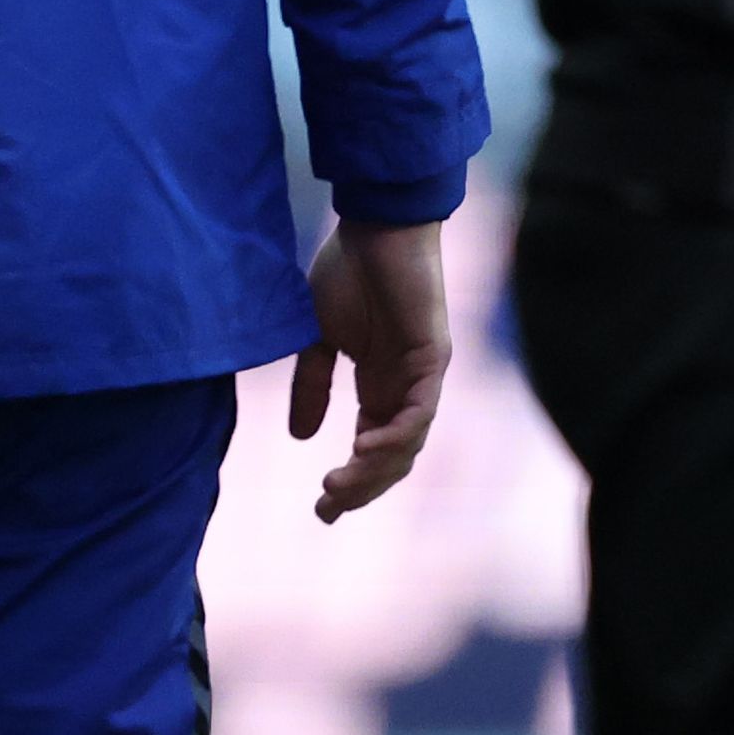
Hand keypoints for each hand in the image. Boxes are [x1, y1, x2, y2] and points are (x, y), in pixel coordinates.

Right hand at [292, 219, 451, 522]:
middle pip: (393, 457)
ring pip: (407, 442)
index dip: (351, 482)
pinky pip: (421, 409)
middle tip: (327, 508)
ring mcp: (422, 374)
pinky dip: (396, 434)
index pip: (371, 447)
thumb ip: (313, 384)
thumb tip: (300, 437)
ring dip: (374, 470)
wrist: (374, 223)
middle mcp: (404, 386)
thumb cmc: (348, 271)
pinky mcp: (433, 356)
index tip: (321, 511)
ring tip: (337, 486)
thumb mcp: (318, 338)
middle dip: (362, 488)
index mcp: (379, 384)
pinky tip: (364, 447)